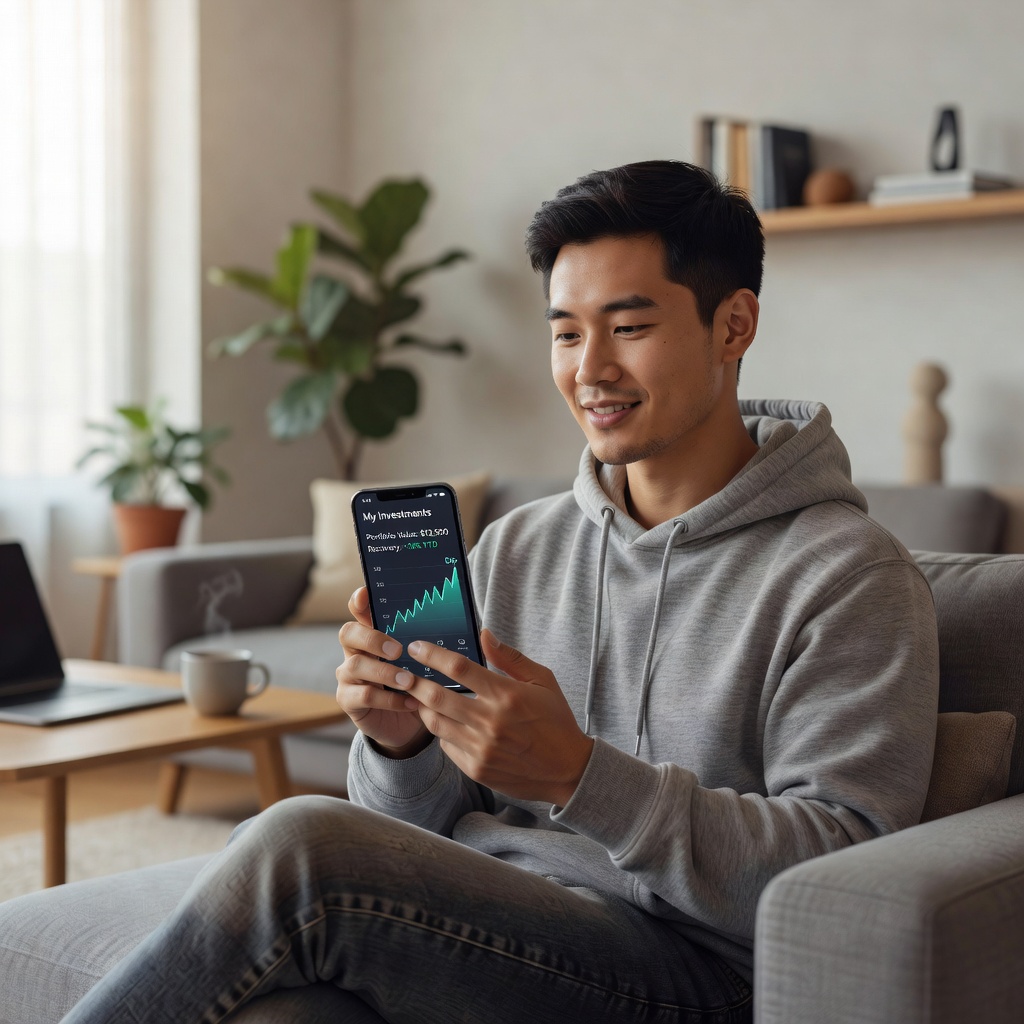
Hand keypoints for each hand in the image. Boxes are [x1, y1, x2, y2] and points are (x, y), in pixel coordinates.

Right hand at [336, 587, 430, 757]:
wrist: (406, 723)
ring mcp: (348, 676)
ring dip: (385, 672)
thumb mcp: (425, 663)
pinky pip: (364, 696)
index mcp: (372, 635)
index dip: (359, 602)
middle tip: (397, 649)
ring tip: (410, 681)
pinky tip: (411, 702)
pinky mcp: (349, 700)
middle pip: (348, 633)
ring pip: (356, 666)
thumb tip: (480, 631)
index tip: (365, 595)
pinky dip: (390, 699)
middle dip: (371, 638)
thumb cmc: (417, 683)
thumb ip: (437, 644)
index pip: (358, 611)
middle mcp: (355, 651)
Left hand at [394, 629, 594, 806]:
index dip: (432, 655)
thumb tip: (484, 634)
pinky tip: (446, 722)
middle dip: (414, 681)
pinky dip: (441, 731)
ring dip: (422, 707)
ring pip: (435, 722)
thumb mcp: (542, 680)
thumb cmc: (556, 720)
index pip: (459, 668)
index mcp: (507, 695)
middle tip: (404, 673)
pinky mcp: (476, 768)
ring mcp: (481, 748)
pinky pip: (446, 745)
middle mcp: (490, 722)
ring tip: (419, 697)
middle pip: (436, 696)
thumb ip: (509, 658)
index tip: (417, 647)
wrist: (567, 770)